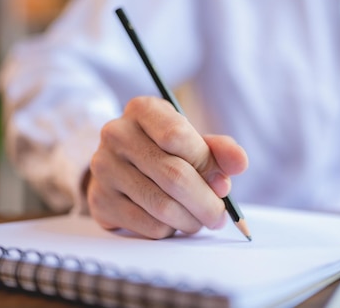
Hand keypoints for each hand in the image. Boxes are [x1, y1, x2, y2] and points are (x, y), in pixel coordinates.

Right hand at [87, 96, 247, 238]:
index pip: (177, 135)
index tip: (223, 183)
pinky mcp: (100, 199)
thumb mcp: (190, 140)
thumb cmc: (163, 150)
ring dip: (190, 220)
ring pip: (161, 205)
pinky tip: (173, 222)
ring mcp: (104, 167)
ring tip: (199, 221)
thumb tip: (239, 163)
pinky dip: (169, 229)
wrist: (119, 166)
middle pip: (173, 174)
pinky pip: (147, 224)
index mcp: (142, 109)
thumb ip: (218, 149)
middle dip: (206, 202)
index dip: (206, 163)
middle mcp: (117, 133)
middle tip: (219, 216)